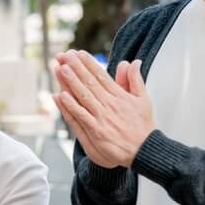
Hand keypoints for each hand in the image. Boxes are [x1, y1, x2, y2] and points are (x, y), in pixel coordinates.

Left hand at [52, 50, 154, 167]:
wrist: (145, 151)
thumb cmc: (143, 127)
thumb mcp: (144, 99)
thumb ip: (135, 80)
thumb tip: (132, 61)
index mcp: (119, 96)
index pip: (100, 76)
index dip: (88, 63)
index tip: (78, 52)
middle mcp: (109, 105)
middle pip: (89, 82)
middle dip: (75, 67)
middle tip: (64, 55)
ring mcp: (101, 118)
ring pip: (83, 96)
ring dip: (70, 82)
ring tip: (60, 68)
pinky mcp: (96, 132)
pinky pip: (80, 117)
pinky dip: (71, 106)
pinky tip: (60, 96)